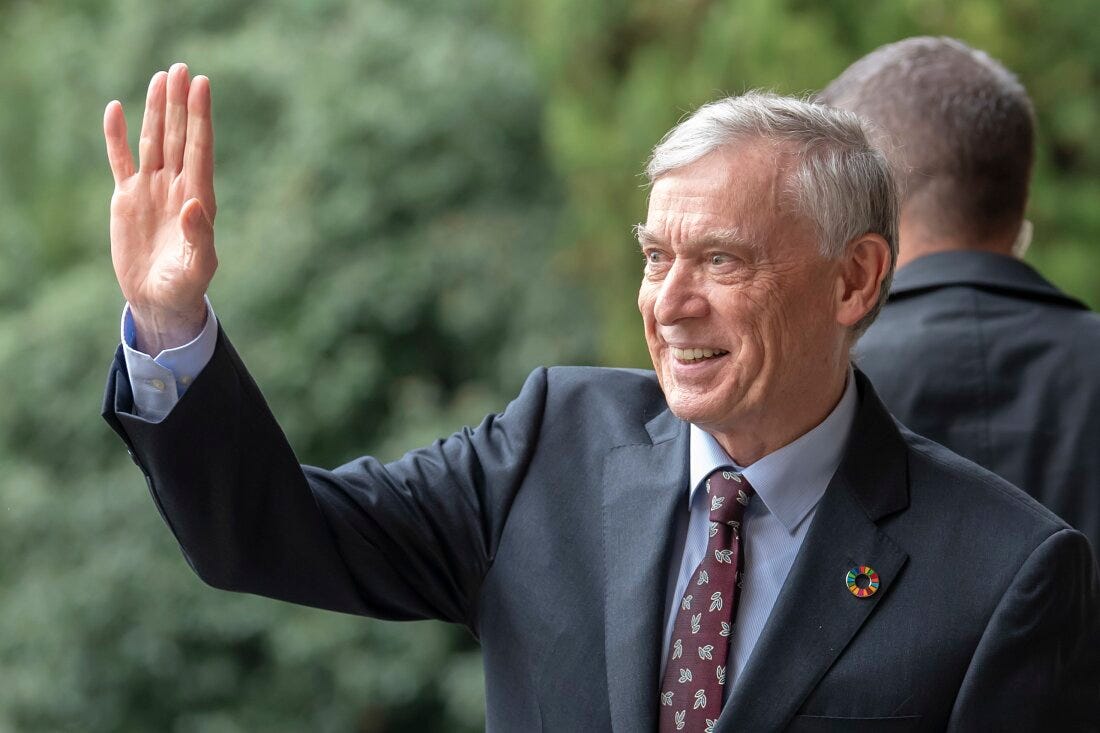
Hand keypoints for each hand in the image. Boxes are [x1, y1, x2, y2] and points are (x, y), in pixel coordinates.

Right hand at [104, 63, 216, 354]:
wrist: (160, 300)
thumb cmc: (187, 287)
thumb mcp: (199, 267)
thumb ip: (200, 236)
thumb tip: (193, 204)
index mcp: (199, 198)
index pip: (200, 148)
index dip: (201, 116)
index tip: (203, 85)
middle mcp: (177, 186)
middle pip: (178, 136)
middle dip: (180, 103)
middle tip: (182, 69)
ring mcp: (152, 189)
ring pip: (154, 141)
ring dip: (156, 110)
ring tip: (161, 78)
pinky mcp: (127, 198)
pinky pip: (121, 159)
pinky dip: (117, 136)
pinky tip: (116, 109)